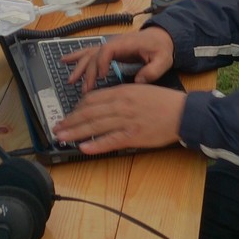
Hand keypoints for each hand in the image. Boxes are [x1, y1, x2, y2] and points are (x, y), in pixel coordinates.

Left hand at [53, 83, 186, 153]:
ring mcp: (126, 120)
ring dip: (76, 132)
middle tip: (56, 128)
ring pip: (95, 126)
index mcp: (122, 91)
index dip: (76, 108)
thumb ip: (121, 95)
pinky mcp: (133, 135)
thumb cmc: (163, 102)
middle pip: (89, 112)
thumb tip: (103, 103)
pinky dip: (96, 145)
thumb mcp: (140, 90)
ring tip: (62, 137)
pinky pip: (110, 140)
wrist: (182, 113)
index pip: (92, 99)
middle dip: (70, 121)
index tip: (69, 114)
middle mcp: (121, 104)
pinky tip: (83, 148)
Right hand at [64, 26, 174, 90]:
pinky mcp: (109, 51)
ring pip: (89, 53)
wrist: (161, 37)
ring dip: (79, 66)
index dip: (102, 62)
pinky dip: (77, 57)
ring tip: (70, 80)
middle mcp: (114, 43)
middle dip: (88, 72)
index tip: (101, 77)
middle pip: (95, 54)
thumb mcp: (163, 59)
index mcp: (126, 43)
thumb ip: (153, 70)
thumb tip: (139, 81)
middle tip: (85, 89)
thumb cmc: (161, 47)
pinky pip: (90, 52)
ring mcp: (110, 46)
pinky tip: (65, 61)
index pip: (107, 50)